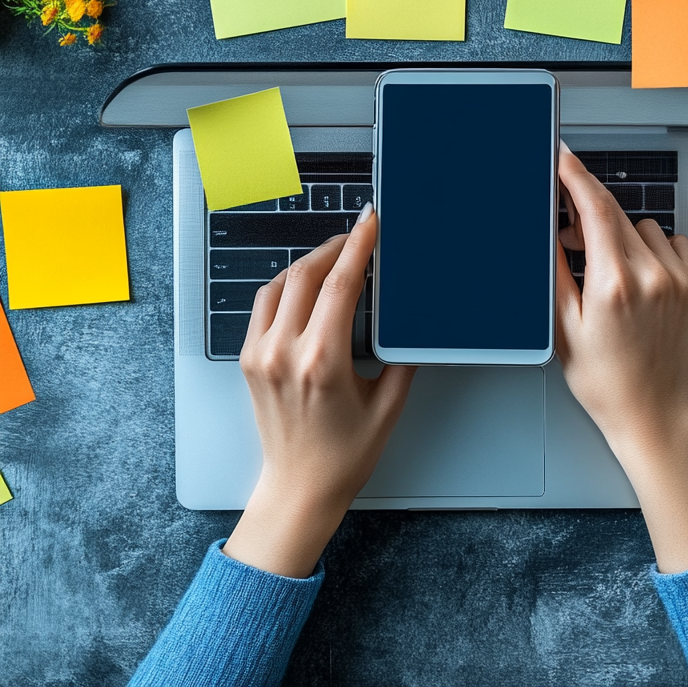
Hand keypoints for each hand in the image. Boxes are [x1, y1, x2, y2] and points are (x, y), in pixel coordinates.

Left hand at [224, 205, 414, 577]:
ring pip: (280, 283)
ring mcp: (261, 354)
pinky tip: (304, 285)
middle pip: (306, 273)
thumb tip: (412, 320)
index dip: (358, 245)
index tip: (370, 224)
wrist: (298, 489)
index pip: (340, 284)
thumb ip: (402, 357)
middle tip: (357, 236)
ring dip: (309, 263)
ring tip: (334, 258)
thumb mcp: (388, 406)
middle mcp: (284, 353)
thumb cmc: (342, 456)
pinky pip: (264, 304)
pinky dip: (285, 284)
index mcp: (321, 362)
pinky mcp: (249, 360)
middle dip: (335, 247)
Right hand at [556, 143, 687, 572]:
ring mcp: (681, 279)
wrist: (651, 412)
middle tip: (573, 240)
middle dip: (590, 216)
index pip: (595, 209)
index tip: (563, 158)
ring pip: (644, 226)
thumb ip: (556, 267)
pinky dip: (653, 250)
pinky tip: (641, 279)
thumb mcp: (563, 324)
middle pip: (617, 215)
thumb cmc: (604, 378)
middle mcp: (653, 276)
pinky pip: (671, 242)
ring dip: (623, 237)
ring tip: (610, 273)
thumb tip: (550, 225)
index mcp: (614, 284)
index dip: (576, 175)